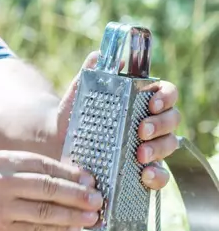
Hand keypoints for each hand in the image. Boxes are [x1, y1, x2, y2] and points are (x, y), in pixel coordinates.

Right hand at [0, 150, 102, 230]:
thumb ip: (21, 171)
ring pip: (45, 211)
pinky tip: (72, 230)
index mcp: (1, 161)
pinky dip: (57, 230)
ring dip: (73, 215)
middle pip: (48, 187)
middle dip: (78, 194)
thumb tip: (64, 180)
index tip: (89, 179)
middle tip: (98, 198)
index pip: (43, 165)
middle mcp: (1, 183)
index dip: (70, 173)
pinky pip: (35, 230)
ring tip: (92, 217)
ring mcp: (0, 209)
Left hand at [57, 53, 180, 190]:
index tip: (152, 102)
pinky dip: (157, 176)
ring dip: (159, 149)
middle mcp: (152, 122)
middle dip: (160, 124)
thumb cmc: (75, 112)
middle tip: (141, 130)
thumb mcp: (80, 91)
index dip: (166, 96)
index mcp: (143, 99)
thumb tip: (100, 55)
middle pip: (172, 119)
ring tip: (140, 155)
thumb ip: (90, 71)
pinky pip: (161, 176)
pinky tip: (144, 175)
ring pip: (170, 145)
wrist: (57, 141)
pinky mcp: (142, 170)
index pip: (167, 93)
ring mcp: (150, 146)